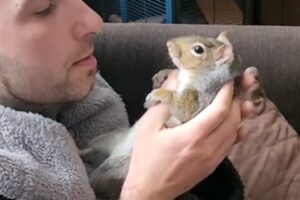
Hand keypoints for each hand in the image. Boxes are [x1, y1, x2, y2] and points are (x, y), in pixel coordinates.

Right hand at [120, 68, 255, 199]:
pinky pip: (231, 145)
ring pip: (235, 133)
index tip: (228, 80)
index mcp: (193, 136)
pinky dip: (236, 132)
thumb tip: (175, 78)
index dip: (227, 92)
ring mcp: (213, 159)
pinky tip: (237, 126)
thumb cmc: (146, 158)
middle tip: (233, 88)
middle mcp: (208, 147)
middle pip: (233, 120)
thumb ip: (163, 102)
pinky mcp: (213, 166)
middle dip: (236, 101)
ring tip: (237, 102)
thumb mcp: (148, 127)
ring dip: (239, 116)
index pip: (220, 110)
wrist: (150, 191)